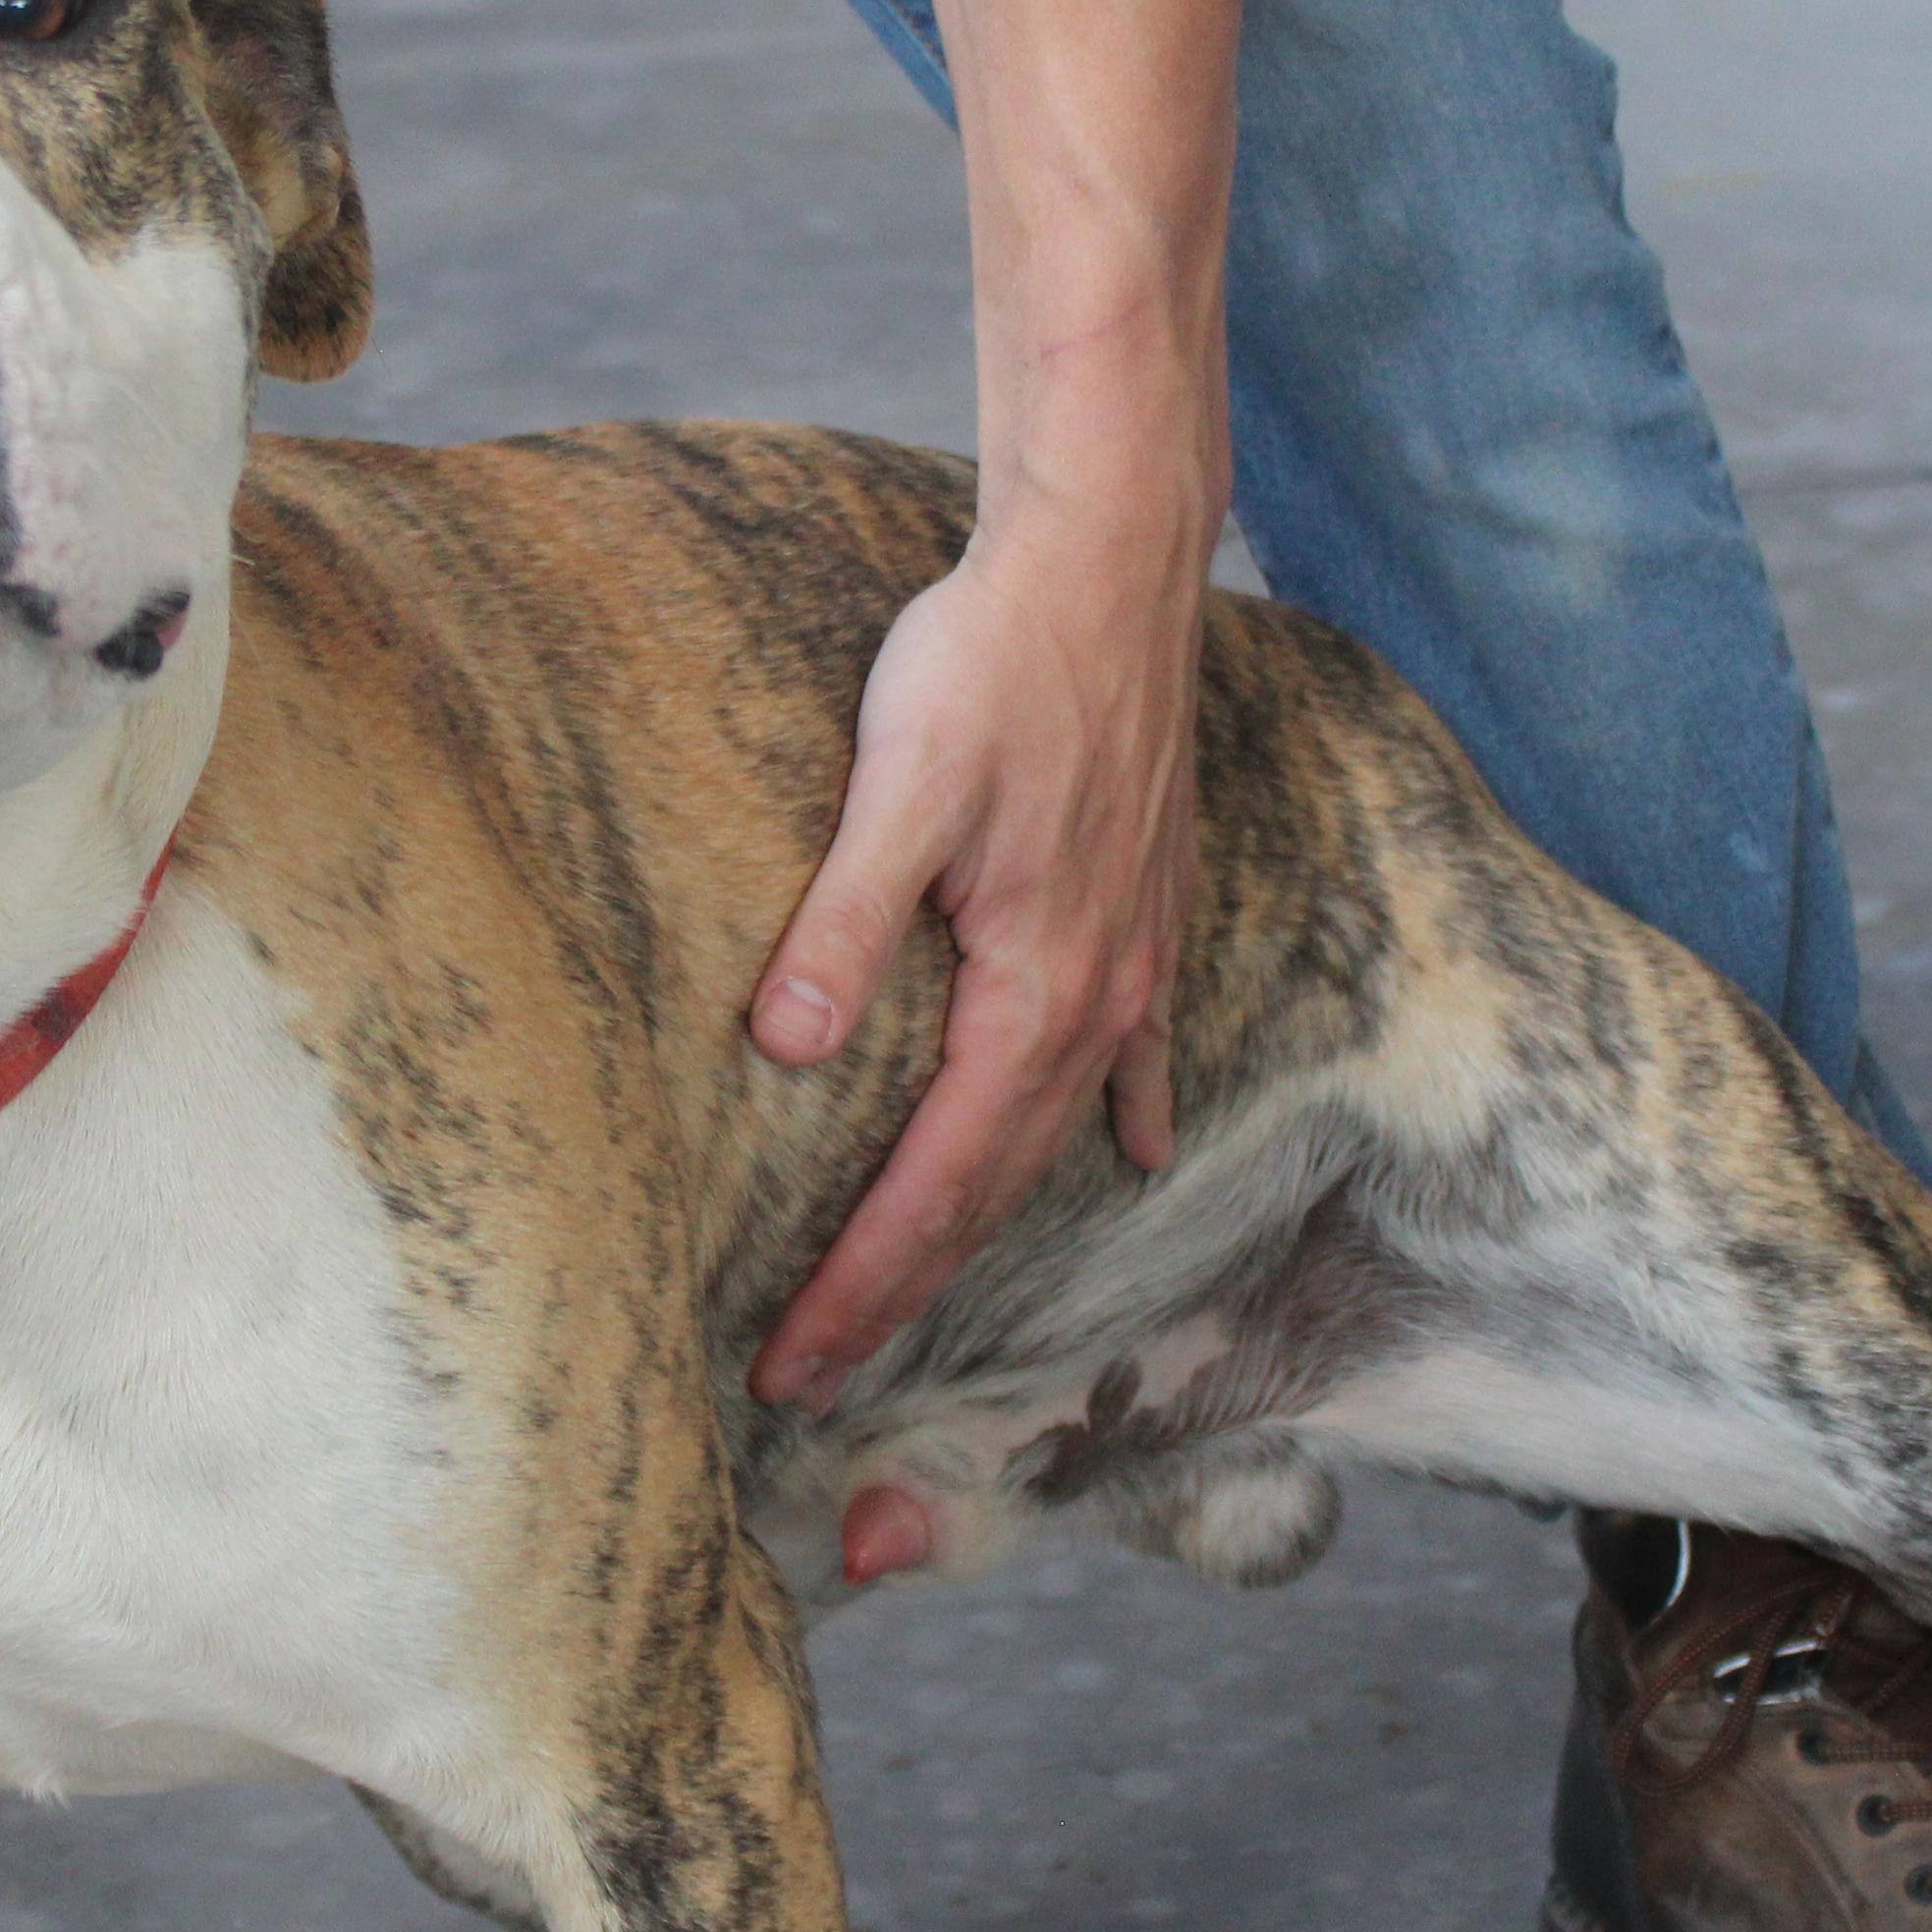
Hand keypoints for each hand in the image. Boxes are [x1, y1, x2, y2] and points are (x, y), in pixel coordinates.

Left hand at [746, 511, 1200, 1410]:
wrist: (1109, 558)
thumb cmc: (992, 659)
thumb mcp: (898, 789)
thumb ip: (841, 926)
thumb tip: (781, 1050)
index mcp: (1035, 992)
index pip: (934, 1183)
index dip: (861, 1284)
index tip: (794, 1364)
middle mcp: (1103, 999)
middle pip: (993, 1186)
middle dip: (905, 1288)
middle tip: (819, 1373)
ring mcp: (1140, 956)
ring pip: (1054, 1131)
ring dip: (987, 1220)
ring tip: (925, 1295)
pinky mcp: (1150, 904)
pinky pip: (1139, 1049)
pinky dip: (1126, 1113)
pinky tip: (1134, 1154)